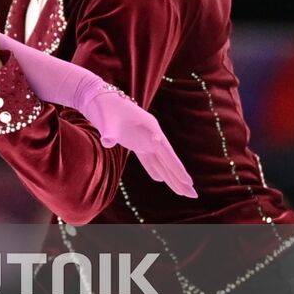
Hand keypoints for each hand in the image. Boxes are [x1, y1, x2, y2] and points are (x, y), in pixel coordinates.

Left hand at [81, 88, 197, 198]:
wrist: (100, 97)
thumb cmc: (106, 108)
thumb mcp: (108, 120)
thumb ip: (110, 132)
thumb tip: (107, 141)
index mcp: (151, 128)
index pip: (167, 153)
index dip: (177, 168)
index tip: (188, 182)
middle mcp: (152, 135)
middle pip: (169, 160)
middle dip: (180, 178)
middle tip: (193, 195)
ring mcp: (144, 139)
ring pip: (160, 161)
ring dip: (170, 177)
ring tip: (182, 192)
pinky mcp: (135, 142)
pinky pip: (148, 158)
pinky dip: (154, 169)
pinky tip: (160, 179)